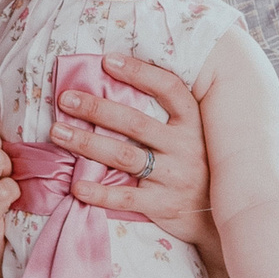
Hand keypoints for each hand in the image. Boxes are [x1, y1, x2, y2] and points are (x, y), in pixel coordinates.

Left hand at [51, 54, 211, 258]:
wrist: (219, 216)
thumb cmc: (200, 165)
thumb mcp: (197, 133)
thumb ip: (171, 114)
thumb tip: (127, 81)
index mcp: (194, 122)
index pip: (168, 88)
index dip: (139, 73)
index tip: (107, 61)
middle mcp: (185, 146)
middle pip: (136, 123)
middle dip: (97, 109)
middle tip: (65, 99)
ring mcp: (173, 177)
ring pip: (125, 157)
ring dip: (88, 144)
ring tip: (58, 132)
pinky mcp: (163, 205)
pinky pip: (126, 198)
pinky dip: (100, 193)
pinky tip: (76, 186)